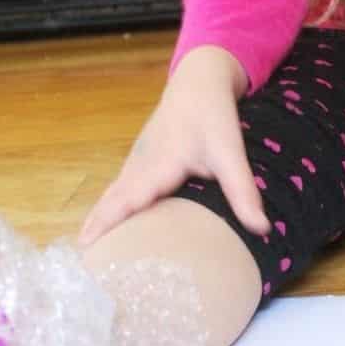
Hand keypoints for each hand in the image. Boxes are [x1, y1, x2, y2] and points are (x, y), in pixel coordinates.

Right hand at [77, 46, 269, 247]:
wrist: (199, 81)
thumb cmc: (212, 116)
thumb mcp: (230, 152)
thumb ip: (242, 191)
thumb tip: (262, 229)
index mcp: (158, 166)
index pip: (128, 201)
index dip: (108, 224)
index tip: (89, 247)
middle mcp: (140, 165)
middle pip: (111, 201)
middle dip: (95, 229)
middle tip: (82, 263)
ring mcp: (136, 161)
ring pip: (111, 195)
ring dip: (98, 220)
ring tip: (87, 253)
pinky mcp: (139, 160)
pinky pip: (117, 189)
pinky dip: (107, 208)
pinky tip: (105, 225)